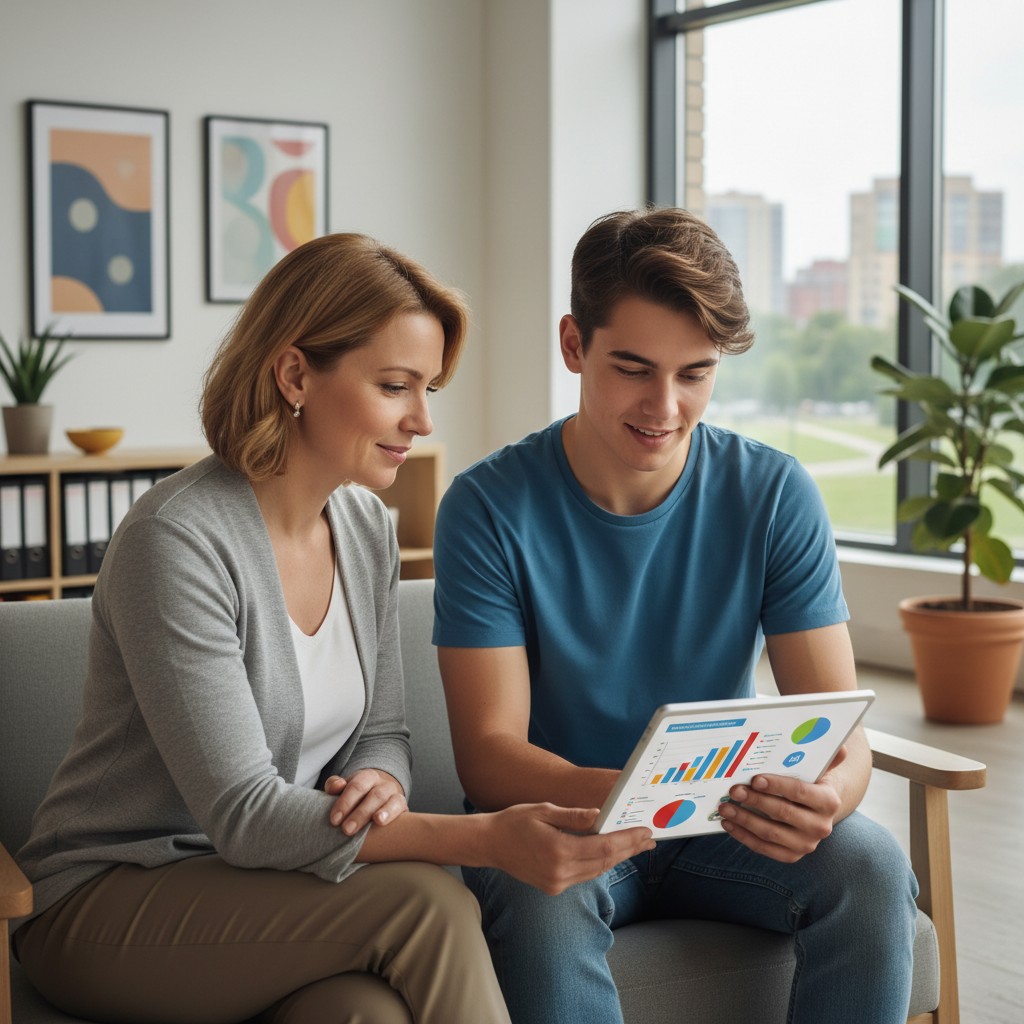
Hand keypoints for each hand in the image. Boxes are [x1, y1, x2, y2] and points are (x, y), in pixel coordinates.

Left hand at [324, 770, 407, 834]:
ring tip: (376, 821)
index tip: (334, 820)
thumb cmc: (357, 796)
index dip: (345, 802)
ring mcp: (394, 794)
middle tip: (347, 830)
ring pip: (389, 800)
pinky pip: (399, 807)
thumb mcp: (345, 788)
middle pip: (373, 795)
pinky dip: (391, 813)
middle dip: (360, 813)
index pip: (356, 786)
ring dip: (381, 812)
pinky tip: (382, 822)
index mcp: (367, 776)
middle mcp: (382, 784)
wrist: (382, 795)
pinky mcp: (402, 806)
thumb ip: (334, 786)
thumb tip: (337, 786)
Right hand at [481, 803, 654, 894]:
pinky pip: (585, 875)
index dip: (628, 840)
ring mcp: (557, 883)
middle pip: (605, 861)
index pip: (604, 846)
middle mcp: (560, 872)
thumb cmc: (514, 821)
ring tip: (636, 845)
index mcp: (559, 851)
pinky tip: (611, 853)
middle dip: (629, 849)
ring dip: (618, 857)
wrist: (489, 844)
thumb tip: (600, 815)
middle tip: (649, 839)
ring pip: (597, 871)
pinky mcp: (554, 887)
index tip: (645, 832)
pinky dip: (601, 863)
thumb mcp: (544, 810)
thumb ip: (574, 815)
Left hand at [718, 749, 846, 862]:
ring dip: (744, 820)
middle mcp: (821, 826)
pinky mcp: (791, 855)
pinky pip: (764, 848)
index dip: (777, 786)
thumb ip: (826, 757)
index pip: (800, 792)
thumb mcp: (819, 769)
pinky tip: (729, 824)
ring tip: (725, 807)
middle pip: (783, 813)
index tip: (755, 779)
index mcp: (828, 801)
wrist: (818, 809)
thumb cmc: (812, 782)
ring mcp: (806, 844)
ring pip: (771, 833)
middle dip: (755, 801)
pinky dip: (744, 836)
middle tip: (734, 790)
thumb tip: (841, 746)